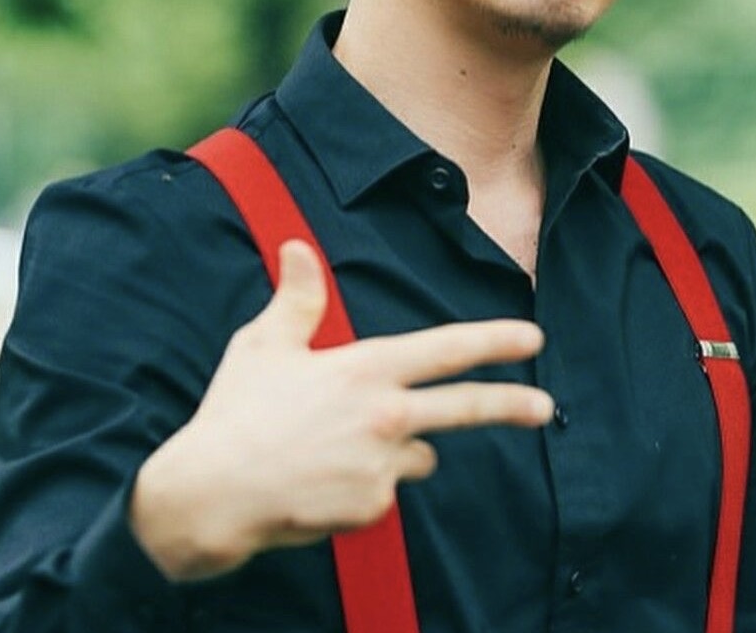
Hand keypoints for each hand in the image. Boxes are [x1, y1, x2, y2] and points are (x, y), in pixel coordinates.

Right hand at [130, 240, 552, 579]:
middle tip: (545, 407)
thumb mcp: (265, 344)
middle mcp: (385, 418)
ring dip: (397, 447)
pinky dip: (366, 482)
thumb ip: (297, 297)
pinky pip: (384, 488)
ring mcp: (382, 467)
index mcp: (366, 370)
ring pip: (416, 454)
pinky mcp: (370, 508)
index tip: (531, 337)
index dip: (492, 341)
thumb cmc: (236, 411)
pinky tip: (321, 477)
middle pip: (463, 408)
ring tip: (335, 445)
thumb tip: (299, 247)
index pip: (444, 350)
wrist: (210, 495)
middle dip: (511, 405)